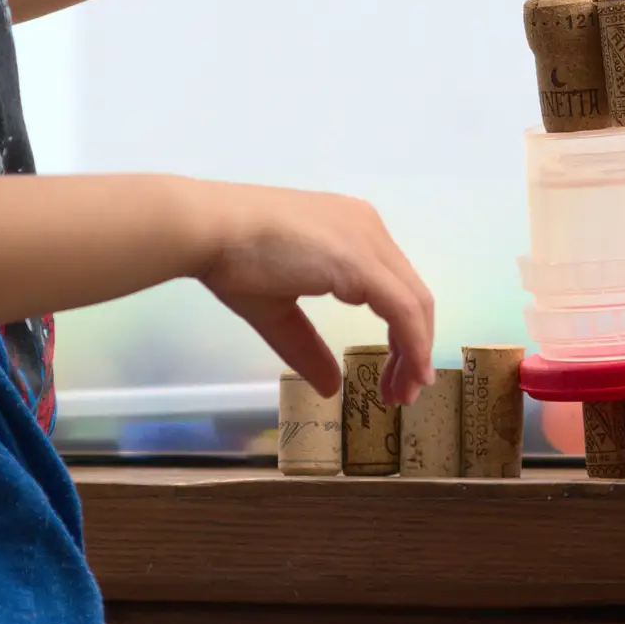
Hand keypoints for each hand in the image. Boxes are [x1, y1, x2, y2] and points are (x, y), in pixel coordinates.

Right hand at [193, 181, 434, 405]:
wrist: (210, 229)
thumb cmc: (233, 260)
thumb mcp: (278, 310)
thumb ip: (308, 346)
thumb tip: (331, 387)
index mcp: (350, 233)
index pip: (394, 287)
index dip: (404, 335)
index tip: (396, 376)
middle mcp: (368, 230)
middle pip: (412, 296)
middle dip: (413, 349)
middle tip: (403, 393)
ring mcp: (367, 241)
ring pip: (414, 303)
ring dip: (414, 353)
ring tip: (402, 394)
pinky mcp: (360, 260)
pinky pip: (402, 308)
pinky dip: (411, 345)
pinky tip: (405, 374)